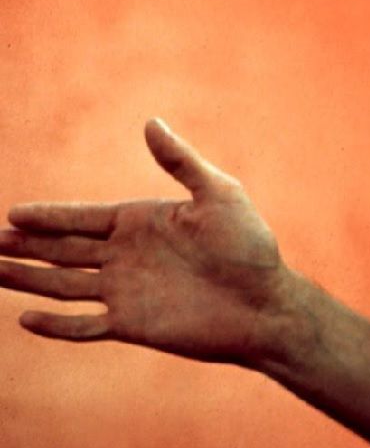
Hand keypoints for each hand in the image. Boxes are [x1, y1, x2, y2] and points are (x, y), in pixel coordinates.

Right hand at [1, 119, 291, 364]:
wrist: (266, 303)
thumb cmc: (249, 245)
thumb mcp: (218, 194)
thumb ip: (180, 161)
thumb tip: (150, 122)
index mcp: (143, 221)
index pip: (82, 217)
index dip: (47, 216)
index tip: (11, 213)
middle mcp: (128, 255)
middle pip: (63, 249)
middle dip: (24, 245)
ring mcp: (126, 291)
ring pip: (63, 285)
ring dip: (28, 278)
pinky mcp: (132, 325)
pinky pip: (84, 325)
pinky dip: (56, 325)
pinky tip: (24, 320)